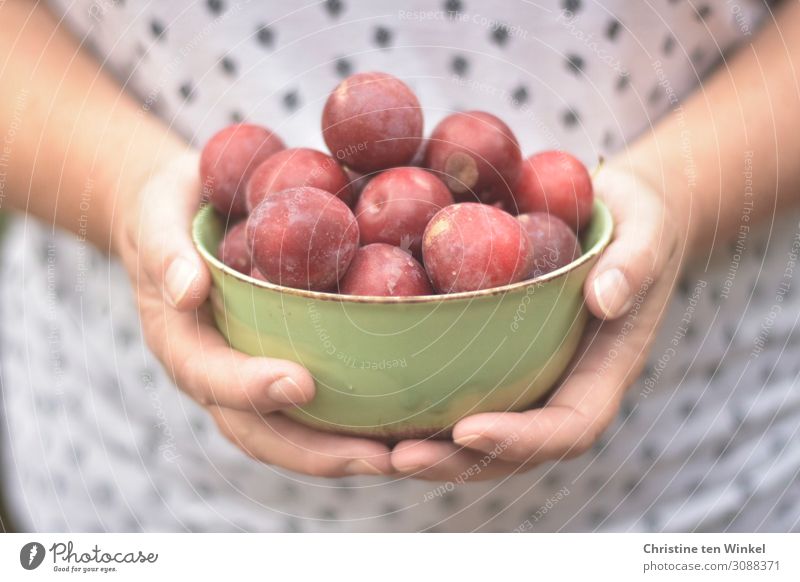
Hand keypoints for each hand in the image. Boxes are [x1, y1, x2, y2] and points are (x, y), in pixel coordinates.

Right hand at [113, 151, 394, 476]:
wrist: (177, 218)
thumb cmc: (169, 213)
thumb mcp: (159, 217)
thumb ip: (166, 250)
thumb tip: (187, 289)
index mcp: (182, 343)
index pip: (211, 377)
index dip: (251, 388)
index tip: (301, 384)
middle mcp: (216, 374)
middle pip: (259, 432)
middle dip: (316, 453)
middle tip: (376, 457)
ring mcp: (248, 378)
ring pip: (292, 435)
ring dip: (344, 454)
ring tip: (401, 456)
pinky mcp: (278, 367)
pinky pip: (315, 409)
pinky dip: (354, 424)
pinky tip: (404, 424)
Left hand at [390, 163, 686, 479]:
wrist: (622, 218)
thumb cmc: (640, 224)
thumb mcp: (648, 231)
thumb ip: (637, 263)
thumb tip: (606, 297)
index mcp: (603, 373)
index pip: (568, 427)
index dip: (520, 440)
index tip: (468, 428)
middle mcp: (561, 389)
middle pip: (511, 451)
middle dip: (454, 462)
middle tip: (395, 458)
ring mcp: (528, 381)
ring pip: (475, 436)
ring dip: (422, 451)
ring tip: (366, 448)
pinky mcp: (497, 362)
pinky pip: (456, 394)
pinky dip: (413, 409)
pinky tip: (364, 404)